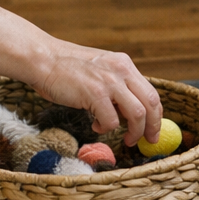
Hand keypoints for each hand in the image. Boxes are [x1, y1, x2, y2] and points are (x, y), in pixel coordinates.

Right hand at [31, 41, 161, 146]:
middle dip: (152, 127)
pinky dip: (106, 128)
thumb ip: (116, 84)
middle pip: (151, 103)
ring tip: (124, 138)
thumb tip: (128, 111)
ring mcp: (109, 81)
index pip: (151, 92)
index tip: (152, 129)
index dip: (155, 115)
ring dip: (134, 132)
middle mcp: (121, 70)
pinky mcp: (95, 94)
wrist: (43, 58)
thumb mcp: (99, 68)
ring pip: (138, 114)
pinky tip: (95, 125)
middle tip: (147, 141)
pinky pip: (111, 121)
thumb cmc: (66, 67)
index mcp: (123, 63)